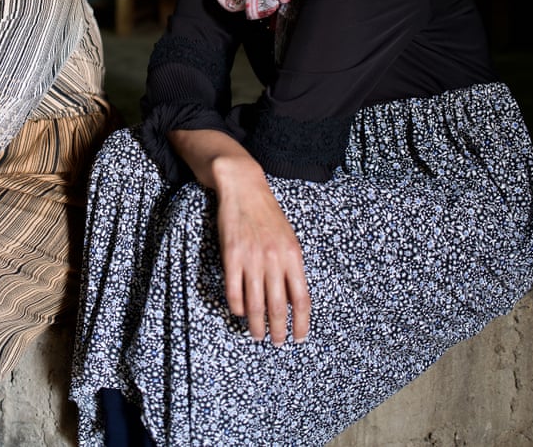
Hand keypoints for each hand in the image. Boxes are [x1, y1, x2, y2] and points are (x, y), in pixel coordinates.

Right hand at [169, 129, 310, 345]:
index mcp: (293, 256)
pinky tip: (240, 313)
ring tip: (257, 335)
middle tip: (276, 343)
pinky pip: (234, 291)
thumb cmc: (268, 216)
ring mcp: (252, 258)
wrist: (244, 188)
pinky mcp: (231, 256)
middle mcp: (274, 259)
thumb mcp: (289, 239)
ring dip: (257, 324)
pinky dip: (237, 306)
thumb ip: (292, 268)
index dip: (302, 322)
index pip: (301, 298)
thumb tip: (293, 300)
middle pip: (278, 306)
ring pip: (255, 303)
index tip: (299, 338)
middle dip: (278, 330)